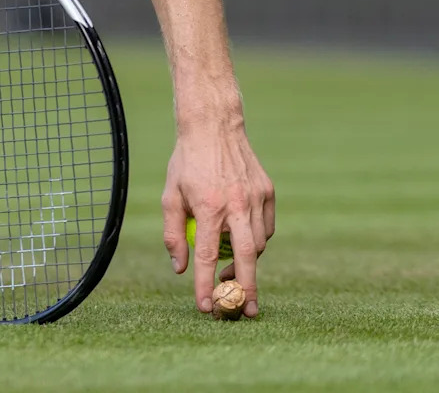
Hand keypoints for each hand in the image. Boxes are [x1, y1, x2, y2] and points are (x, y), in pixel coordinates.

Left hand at [162, 122, 274, 317]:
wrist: (214, 127)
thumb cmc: (187, 163)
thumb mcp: (170, 197)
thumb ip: (174, 235)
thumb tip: (180, 269)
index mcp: (208, 207)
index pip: (208, 256)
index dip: (206, 285)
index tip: (206, 307)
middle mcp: (236, 204)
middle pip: (246, 256)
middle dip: (246, 288)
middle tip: (245, 311)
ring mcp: (256, 197)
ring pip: (259, 243)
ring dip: (248, 262)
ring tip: (234, 271)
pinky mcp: (268, 191)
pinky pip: (266, 226)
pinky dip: (258, 240)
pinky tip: (245, 242)